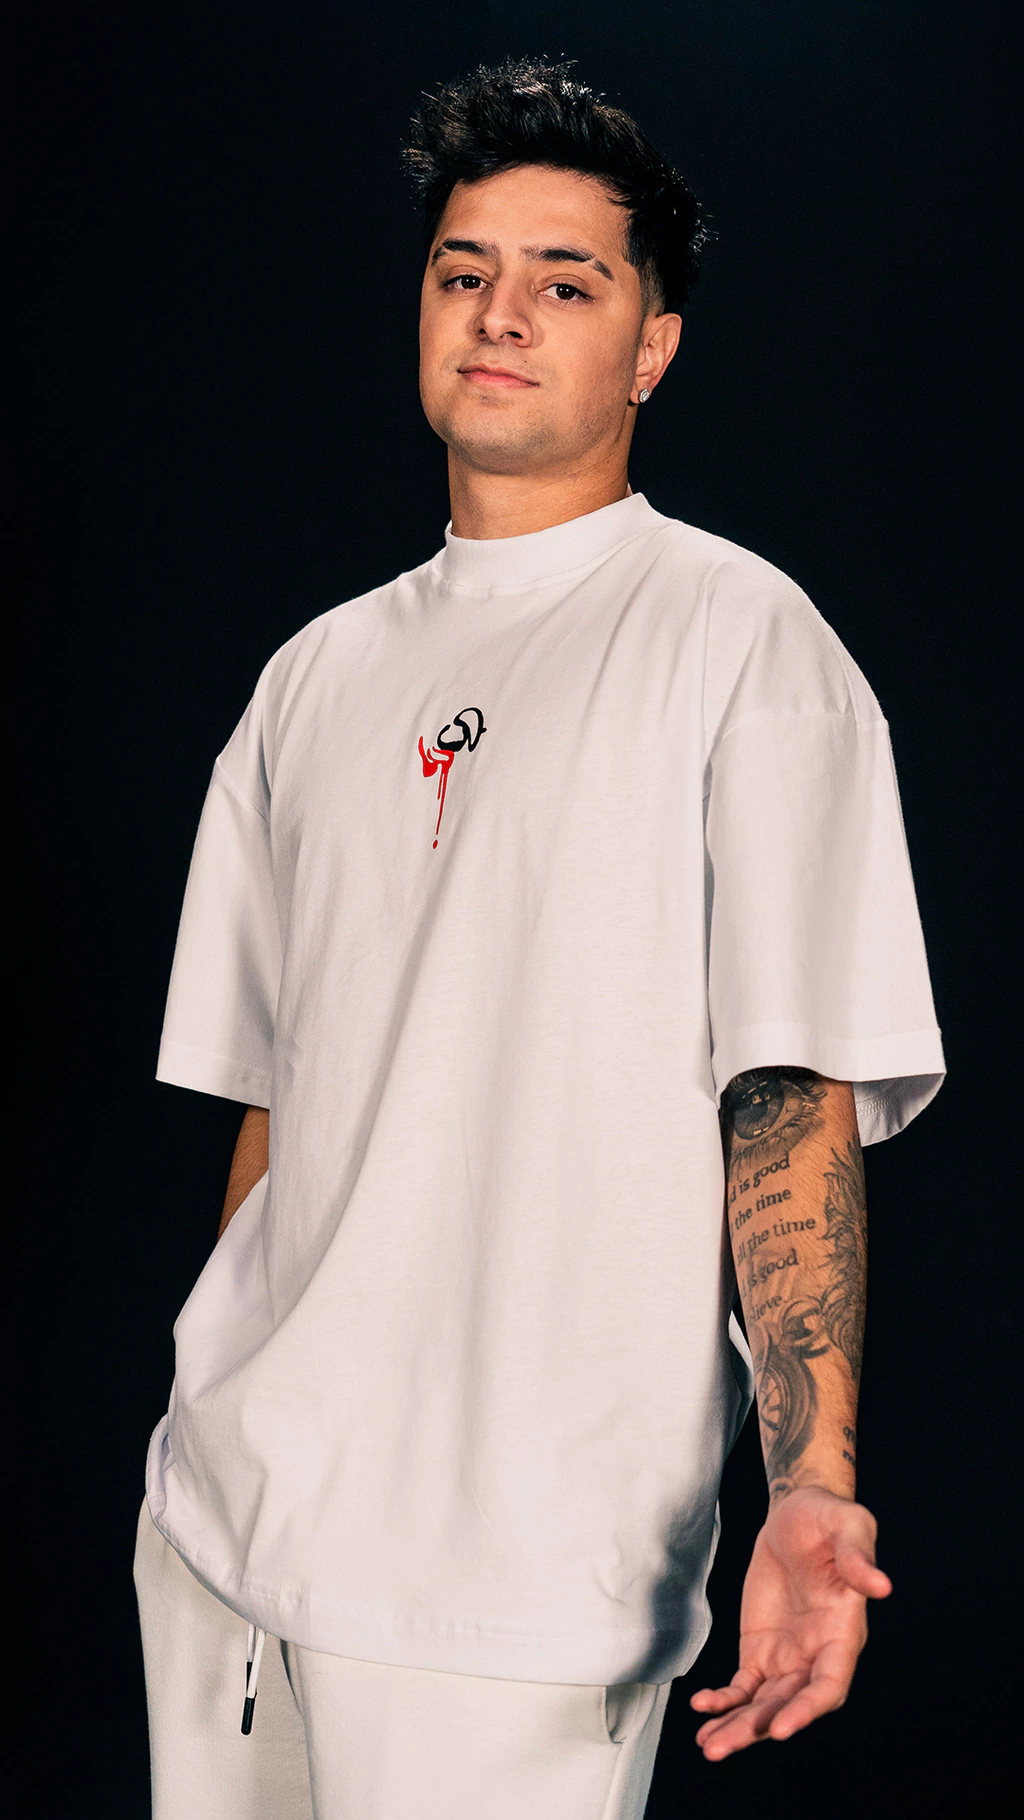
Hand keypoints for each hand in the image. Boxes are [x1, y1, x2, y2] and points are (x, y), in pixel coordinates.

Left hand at [690, 1486, 891, 1759]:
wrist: (797, 1512)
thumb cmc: (829, 1518)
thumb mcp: (848, 1525)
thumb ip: (858, 1556)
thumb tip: (881, 1584)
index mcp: (844, 1634)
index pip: (829, 1685)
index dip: (806, 1710)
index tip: (779, 1729)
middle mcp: (817, 1655)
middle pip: (788, 1705)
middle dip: (755, 1729)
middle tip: (719, 1747)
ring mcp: (788, 1657)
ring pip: (764, 1705)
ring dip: (736, 1726)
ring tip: (707, 1745)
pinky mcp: (761, 1650)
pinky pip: (743, 1686)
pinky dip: (724, 1699)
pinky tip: (702, 1708)